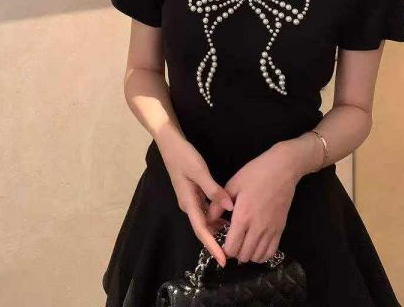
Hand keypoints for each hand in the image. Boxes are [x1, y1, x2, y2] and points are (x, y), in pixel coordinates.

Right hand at [159, 138, 233, 266]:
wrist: (169, 143)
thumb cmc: (183, 156)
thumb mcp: (199, 171)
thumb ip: (214, 190)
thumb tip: (230, 209)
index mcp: (188, 202)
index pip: (201, 230)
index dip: (212, 246)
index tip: (223, 260)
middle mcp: (188, 205)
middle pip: (202, 229)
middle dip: (215, 242)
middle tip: (232, 253)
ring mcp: (189, 199)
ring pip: (204, 220)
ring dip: (216, 231)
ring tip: (233, 238)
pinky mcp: (192, 193)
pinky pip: (204, 211)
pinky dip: (214, 218)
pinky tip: (226, 218)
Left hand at [205, 144, 297, 263]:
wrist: (282, 169)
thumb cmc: (255, 173)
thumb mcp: (232, 184)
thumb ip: (218, 204)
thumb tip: (207, 219)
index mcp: (243, 216)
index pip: (232, 248)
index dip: (224, 250)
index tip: (221, 242)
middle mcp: (257, 228)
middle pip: (243, 256)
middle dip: (234, 252)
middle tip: (231, 241)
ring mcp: (271, 230)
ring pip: (257, 257)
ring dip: (248, 254)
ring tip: (243, 242)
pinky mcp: (280, 229)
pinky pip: (271, 253)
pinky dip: (262, 254)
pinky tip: (256, 245)